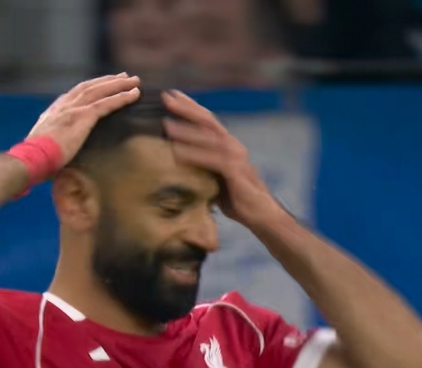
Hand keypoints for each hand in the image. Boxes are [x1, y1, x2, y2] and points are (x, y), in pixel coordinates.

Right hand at [27, 74, 140, 164]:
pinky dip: (121, 98)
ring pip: (100, 91)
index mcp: (53, 112)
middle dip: (107, 81)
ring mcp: (72, 109)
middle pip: (89, 87)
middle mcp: (63, 106)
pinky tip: (134, 95)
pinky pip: (106, 104)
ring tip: (134, 82)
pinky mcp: (82, 117)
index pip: (74, 94)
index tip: (102, 85)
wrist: (30, 159)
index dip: (90, 88)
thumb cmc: (35, 161)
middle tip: (124, 77)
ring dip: (119, 85)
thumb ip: (53, 144)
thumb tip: (57, 155)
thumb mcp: (43, 148)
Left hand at [161, 89, 285, 228]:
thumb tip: (176, 160)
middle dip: (186, 109)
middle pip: (207, 122)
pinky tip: (176, 152)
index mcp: (228, 144)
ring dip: (186, 131)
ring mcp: (236, 157)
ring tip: (166, 125)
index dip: (191, 106)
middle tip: (166, 98)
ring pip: (208, 138)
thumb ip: (201, 165)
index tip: (172, 95)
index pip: (207, 120)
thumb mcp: (214, 177)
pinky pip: (211, 160)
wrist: (260, 215)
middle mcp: (233, 146)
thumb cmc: (236, 197)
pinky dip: (193, 155)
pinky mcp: (235, 172)